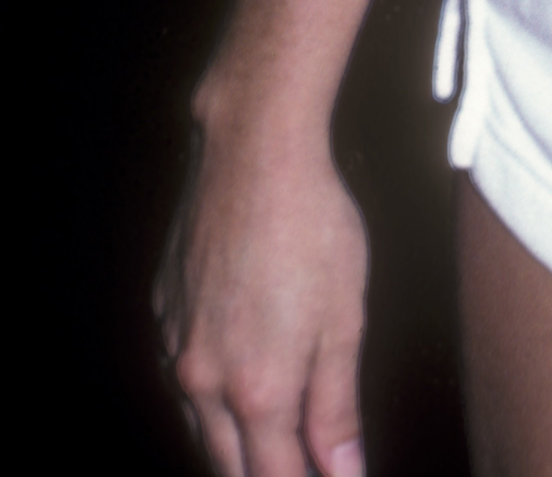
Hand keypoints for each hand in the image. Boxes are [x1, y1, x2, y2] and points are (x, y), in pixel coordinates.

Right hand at [155, 102, 369, 476]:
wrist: (253, 150)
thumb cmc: (313, 226)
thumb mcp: (345, 318)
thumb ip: (337, 407)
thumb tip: (343, 471)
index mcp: (257, 390)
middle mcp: (203, 381)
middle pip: (228, 466)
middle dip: (264, 474)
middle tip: (304, 462)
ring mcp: (176, 346)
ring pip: (200, 425)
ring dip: (234, 441)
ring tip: (275, 436)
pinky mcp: (163, 313)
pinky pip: (183, 375)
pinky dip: (209, 391)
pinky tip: (238, 372)